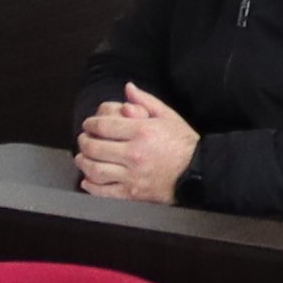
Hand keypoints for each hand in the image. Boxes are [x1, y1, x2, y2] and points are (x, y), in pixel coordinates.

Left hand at [74, 87, 197, 204]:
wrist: (199, 172)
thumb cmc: (184, 144)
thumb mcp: (168, 116)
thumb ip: (146, 101)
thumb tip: (127, 88)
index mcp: (142, 132)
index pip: (104, 126)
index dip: (91, 124)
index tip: (89, 124)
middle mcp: (134, 154)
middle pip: (95, 147)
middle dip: (84, 141)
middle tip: (84, 139)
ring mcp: (132, 176)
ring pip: (95, 169)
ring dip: (84, 162)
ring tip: (82, 157)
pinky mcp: (132, 194)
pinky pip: (104, 191)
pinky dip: (91, 185)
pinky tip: (88, 179)